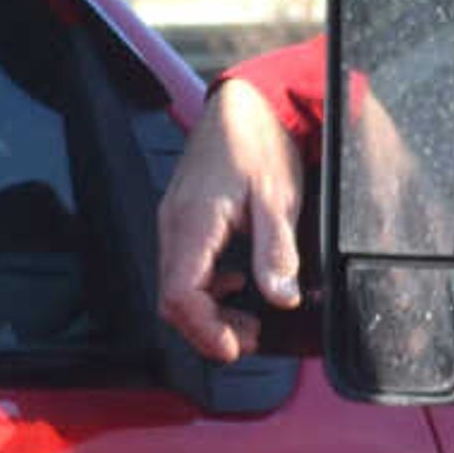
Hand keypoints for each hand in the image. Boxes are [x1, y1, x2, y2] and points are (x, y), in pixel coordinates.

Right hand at [157, 77, 305, 362]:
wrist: (244, 104)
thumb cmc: (258, 142)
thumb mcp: (278, 199)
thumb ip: (276, 252)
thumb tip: (281, 299)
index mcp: (193, 222)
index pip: (180, 295)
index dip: (205, 330)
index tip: (237, 348)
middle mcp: (174, 226)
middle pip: (172, 301)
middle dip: (209, 329)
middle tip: (253, 338)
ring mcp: (173, 224)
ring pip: (175, 289)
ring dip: (209, 313)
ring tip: (250, 321)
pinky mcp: (181, 222)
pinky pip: (181, 269)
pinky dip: (206, 290)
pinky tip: (237, 286)